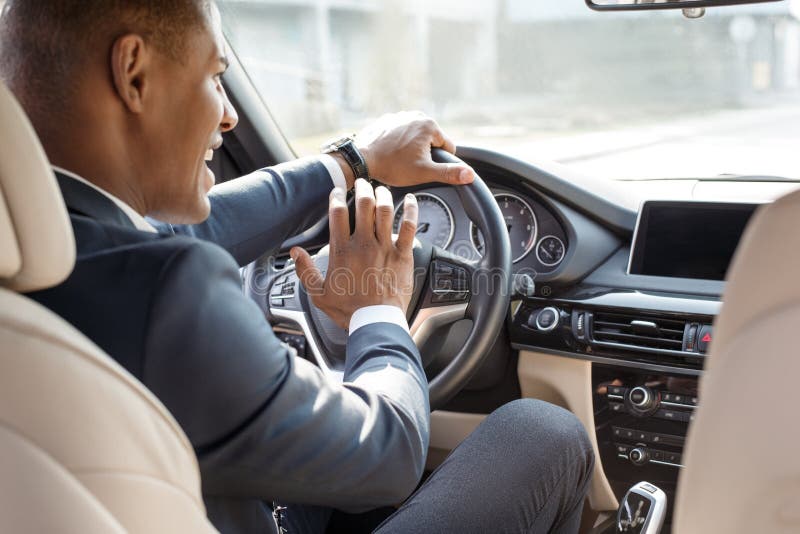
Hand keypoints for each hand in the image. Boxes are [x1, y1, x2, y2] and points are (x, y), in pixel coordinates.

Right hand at [291, 179, 417, 328]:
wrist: (375, 321)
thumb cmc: (349, 310)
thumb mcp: (318, 293)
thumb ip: (305, 270)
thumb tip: (295, 253)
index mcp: (342, 251)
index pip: (337, 214)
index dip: (336, 197)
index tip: (337, 192)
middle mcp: (363, 244)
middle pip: (363, 205)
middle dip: (362, 188)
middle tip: (362, 182)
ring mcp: (384, 248)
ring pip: (385, 210)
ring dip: (383, 195)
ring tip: (381, 189)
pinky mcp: (402, 255)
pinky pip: (409, 226)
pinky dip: (411, 210)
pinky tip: (411, 200)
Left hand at [342, 111, 475, 188]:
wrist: (361, 159)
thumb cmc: (392, 166)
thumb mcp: (424, 172)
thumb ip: (449, 173)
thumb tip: (470, 175)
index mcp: (430, 125)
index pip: (448, 147)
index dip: (439, 162)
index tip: (424, 168)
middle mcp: (417, 115)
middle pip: (431, 141)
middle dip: (424, 154)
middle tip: (410, 166)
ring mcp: (400, 116)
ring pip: (415, 137)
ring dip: (412, 148)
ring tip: (399, 160)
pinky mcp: (387, 120)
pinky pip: (401, 134)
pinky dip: (398, 143)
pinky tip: (390, 153)